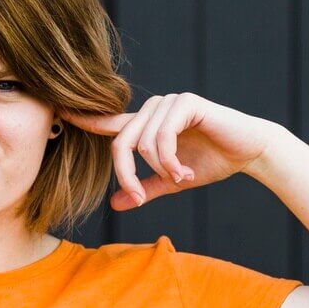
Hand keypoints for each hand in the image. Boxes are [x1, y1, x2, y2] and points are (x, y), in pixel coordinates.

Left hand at [60, 93, 278, 209]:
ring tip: (179, 178)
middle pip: (120, 143)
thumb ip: (144, 189)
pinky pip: (162, 136)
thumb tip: (115, 204)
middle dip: (127, 174)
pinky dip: (170, 161)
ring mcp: (168, 103)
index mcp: (146, 124)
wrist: (249, 152)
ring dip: (159, 169)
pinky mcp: (186, 103)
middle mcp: (153, 109)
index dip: (84, 119)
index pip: (109, 122)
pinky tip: (184, 172)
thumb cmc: (211, 162)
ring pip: (141, 142)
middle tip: (138, 196)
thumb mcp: (171, 181)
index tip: (59, 114)